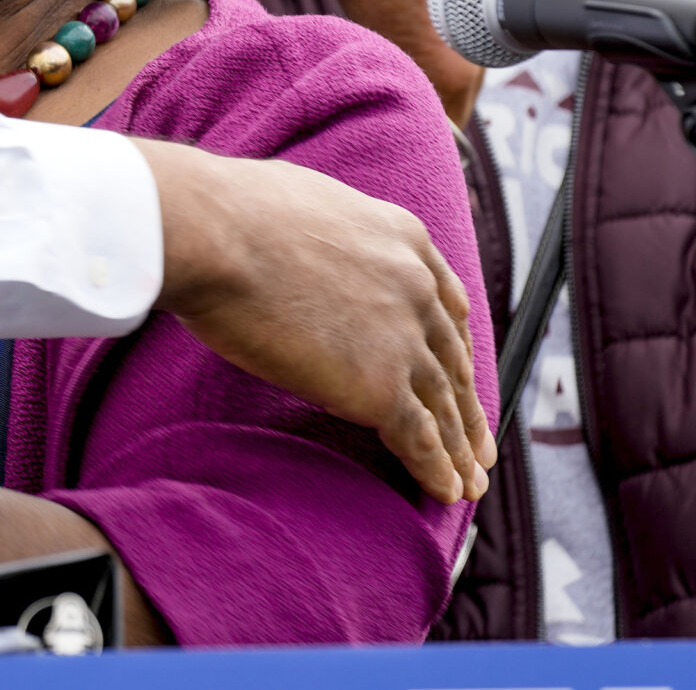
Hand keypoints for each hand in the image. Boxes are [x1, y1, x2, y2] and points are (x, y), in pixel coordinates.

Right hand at [140, 141, 491, 502]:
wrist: (215, 233)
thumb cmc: (229, 212)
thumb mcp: (306, 203)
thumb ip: (329, 235)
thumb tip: (303, 249)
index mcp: (401, 237)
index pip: (445, 302)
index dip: (455, 347)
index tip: (461, 372)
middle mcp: (415, 286)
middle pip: (452, 360)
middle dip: (467, 408)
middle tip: (480, 444)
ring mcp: (403, 337)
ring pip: (444, 406)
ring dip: (461, 450)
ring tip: (470, 482)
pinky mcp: (380, 385)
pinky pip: (420, 438)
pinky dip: (436, 469)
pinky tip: (446, 491)